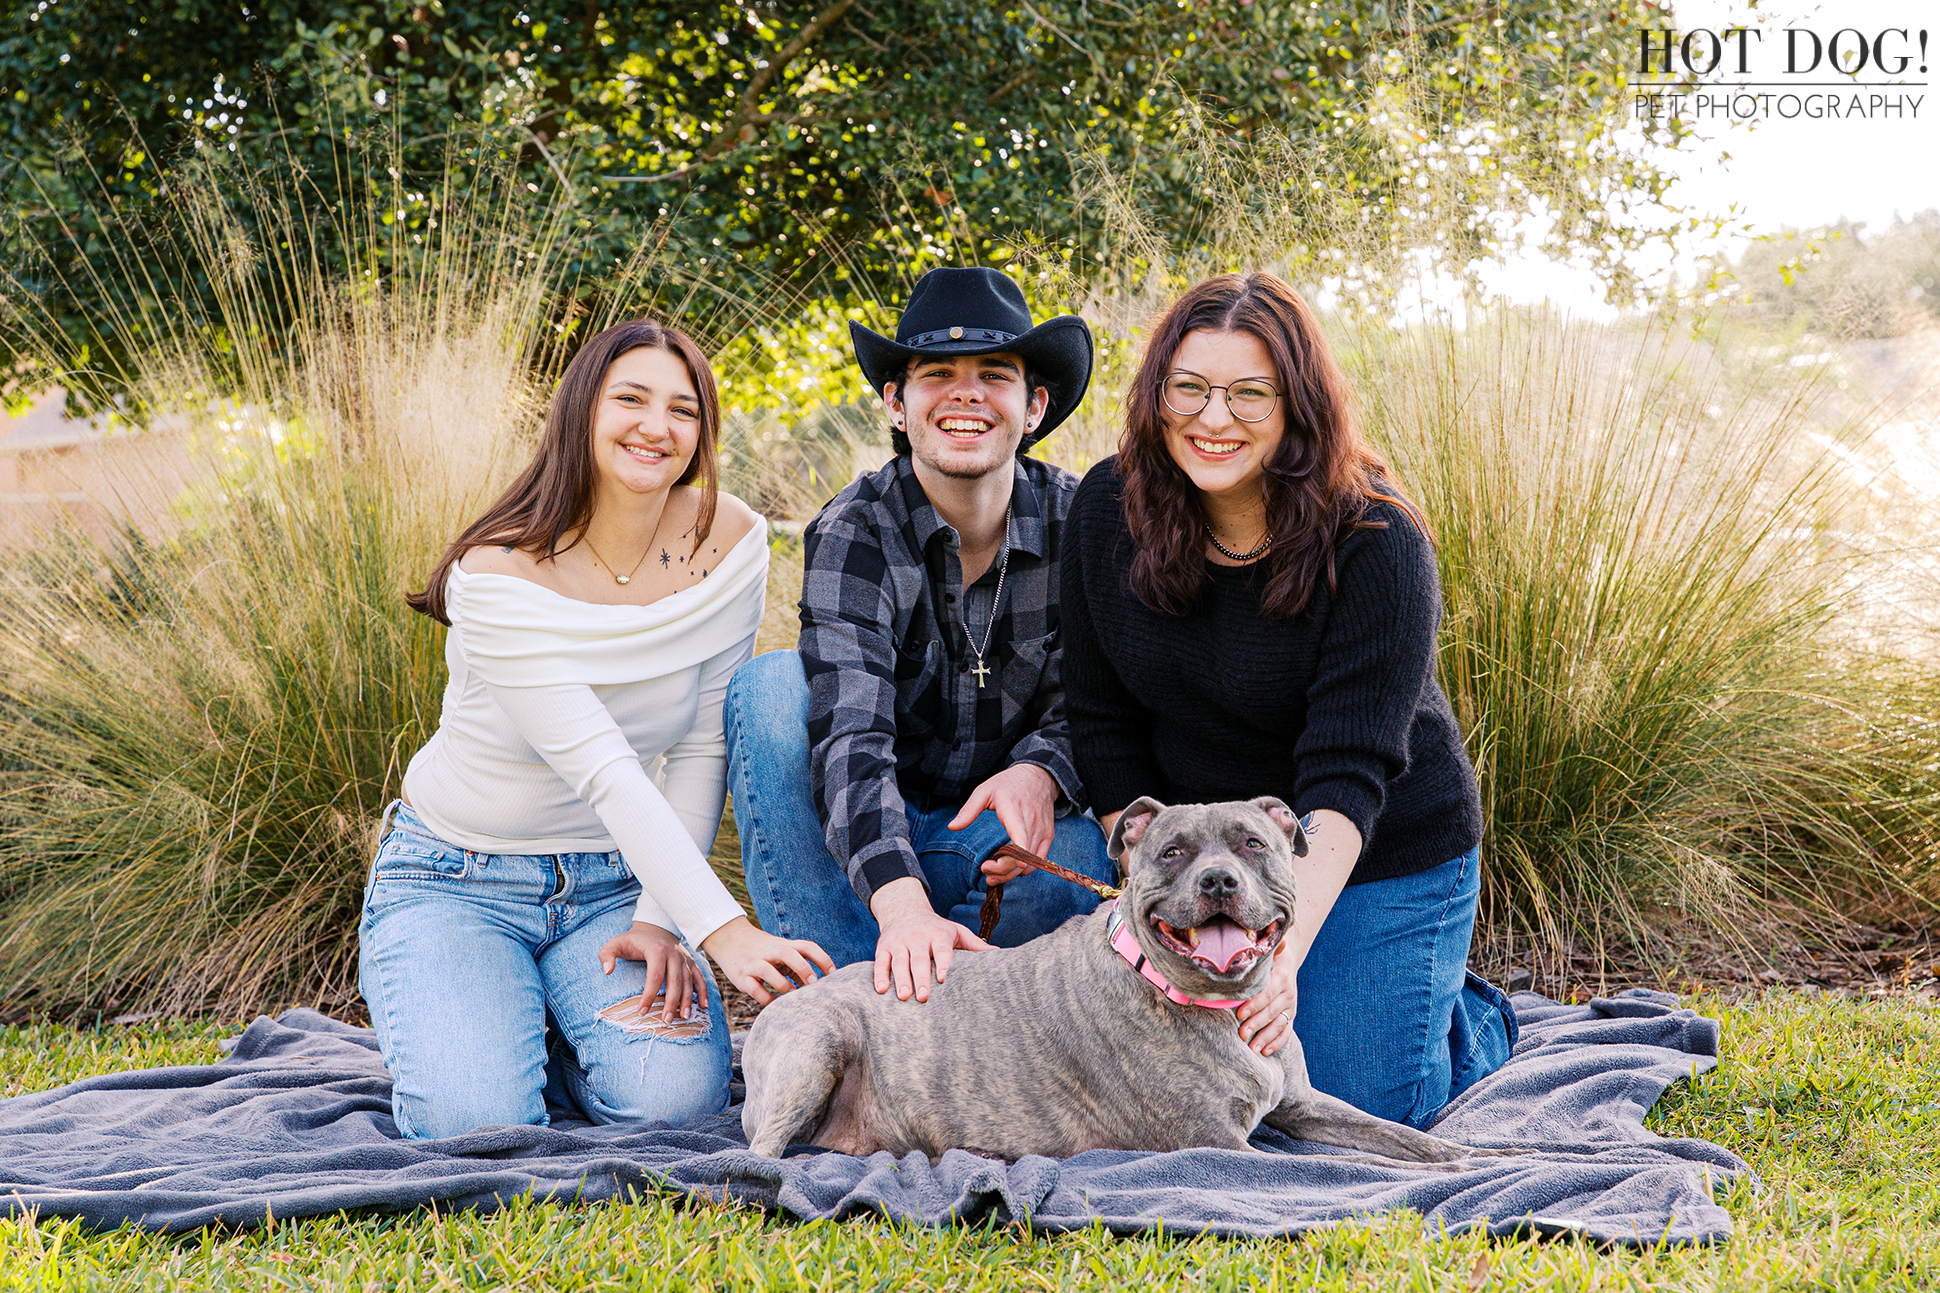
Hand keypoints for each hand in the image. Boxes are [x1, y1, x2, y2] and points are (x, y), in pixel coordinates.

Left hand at [598, 921, 702, 1023]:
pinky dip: (703, 991)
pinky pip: (699, 977)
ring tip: (684, 1018)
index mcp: (656, 950)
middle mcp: (673, 954)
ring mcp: (683, 958)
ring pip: (689, 981)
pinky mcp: (690, 962)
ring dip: (687, 1000)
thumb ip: (606, 955)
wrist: (653, 928)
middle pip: (675, 981)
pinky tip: (703, 1006)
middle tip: (666, 1021)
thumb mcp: (614, 944)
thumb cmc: (632, 941)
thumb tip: (607, 972)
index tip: (642, 1012)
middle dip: (672, 1002)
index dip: (649, 995)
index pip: (655, 975)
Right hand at [698, 916, 834, 1004]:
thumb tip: (818, 988)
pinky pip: (754, 989)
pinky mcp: (741, 977)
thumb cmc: (764, 951)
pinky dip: (766, 998)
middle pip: (788, 953)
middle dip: (803, 968)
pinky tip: (774, 1004)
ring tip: (792, 996)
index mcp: (783, 945)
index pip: (807, 947)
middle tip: (814, 984)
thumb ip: (797, 967)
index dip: (822, 958)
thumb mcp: (781, 952)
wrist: (729, 939)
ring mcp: (754, 964)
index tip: (834, 974)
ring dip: (783, 985)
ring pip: (768, 971)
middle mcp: (769, 952)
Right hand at [869, 876, 991, 1001]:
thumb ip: (974, 945)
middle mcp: (918, 937)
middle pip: (919, 958)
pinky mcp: (884, 947)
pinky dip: (879, 975)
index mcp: (938, 934)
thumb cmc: (936, 928)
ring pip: (899, 961)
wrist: (904, 909)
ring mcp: (899, 942)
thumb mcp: (956, 931)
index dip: (943, 963)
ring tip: (904, 996)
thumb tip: (998, 955)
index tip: (944, 979)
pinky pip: (880, 962)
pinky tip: (882, 990)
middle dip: (921, 977)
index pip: (941, 949)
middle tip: (923, 997)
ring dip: (900, 979)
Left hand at [950, 762, 1058, 880]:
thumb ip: (969, 810)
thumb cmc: (1008, 784)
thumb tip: (952, 827)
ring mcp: (1043, 830)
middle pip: (1022, 855)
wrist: (1039, 776)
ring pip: (1030, 861)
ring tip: (993, 874)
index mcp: (1014, 810)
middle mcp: (1032, 822)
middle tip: (985, 871)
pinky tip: (1011, 869)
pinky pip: (1039, 859)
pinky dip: (1026, 869)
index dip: (1019, 851)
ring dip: (1012, 873)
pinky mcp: (1048, 835)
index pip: (1020, 833)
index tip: (1011, 865)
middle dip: (1002, 870)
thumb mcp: (984, 790)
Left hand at [1235, 942, 1298, 1056]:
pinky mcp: (1291, 1015)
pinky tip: (1265, 1051)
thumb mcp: (1268, 950)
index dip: (1254, 1004)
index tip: (1240, 1013)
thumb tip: (1258, 931)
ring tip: (1252, 1048)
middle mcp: (1288, 993)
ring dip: (1265, 1037)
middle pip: (1271, 1011)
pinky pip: (1287, 1031)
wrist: (1286, 961)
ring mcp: (1290, 1005)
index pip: (1266, 993)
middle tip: (1241, 1034)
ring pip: (1279, 1024)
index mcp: (1280, 977)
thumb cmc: (1269, 956)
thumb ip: (1262, 947)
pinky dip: (1277, 1042)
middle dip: (1256, 1024)